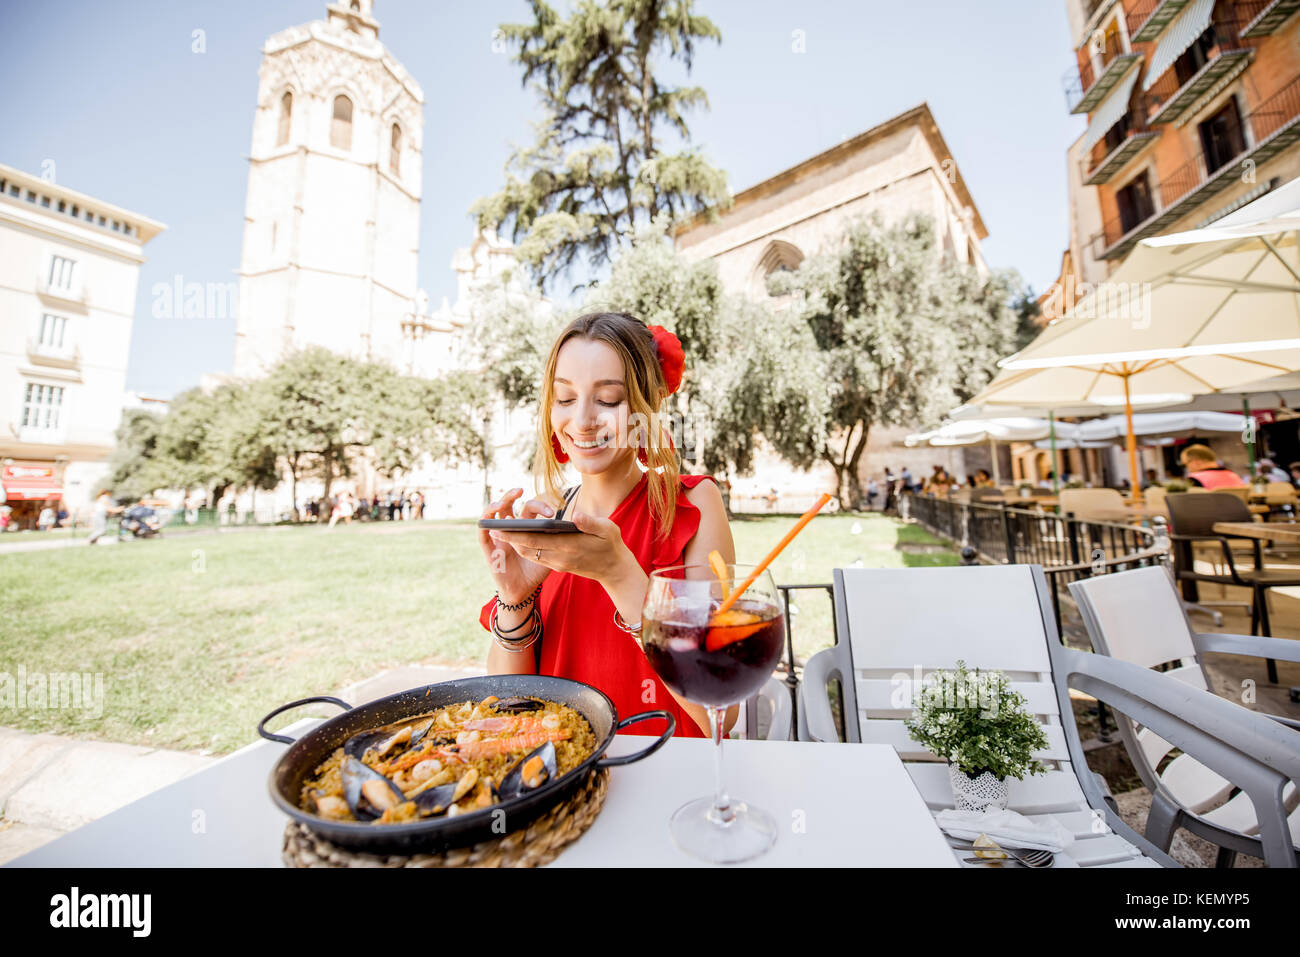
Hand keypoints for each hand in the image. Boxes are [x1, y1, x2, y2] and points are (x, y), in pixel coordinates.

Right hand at [479, 488, 553, 602]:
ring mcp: (497, 536)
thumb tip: (572, 527)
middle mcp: (509, 528)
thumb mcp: (550, 554)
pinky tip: (492, 520)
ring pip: (492, 513)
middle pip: (508, 504)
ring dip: (495, 504)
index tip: (551, 512)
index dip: (538, 506)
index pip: (529, 508)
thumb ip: (556, 540)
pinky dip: (486, 524)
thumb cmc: (536, 571)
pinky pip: (483, 532)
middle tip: (520, 490)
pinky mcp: (488, 548)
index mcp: (525, 526)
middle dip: (511, 494)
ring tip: (501, 502)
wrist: (522, 591)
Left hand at [487, 508, 638, 589]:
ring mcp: (559, 563)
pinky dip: (526, 548)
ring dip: (516, 544)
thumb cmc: (612, 545)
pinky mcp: (559, 566)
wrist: (615, 570)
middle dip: (510, 539)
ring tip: (502, 532)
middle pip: (529, 548)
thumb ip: (591, 523)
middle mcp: (560, 558)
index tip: (500, 527)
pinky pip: (538, 557)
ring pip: (531, 554)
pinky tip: (519, 539)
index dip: (516, 534)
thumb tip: (577, 516)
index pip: (536, 540)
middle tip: (493, 528)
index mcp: (569, 547)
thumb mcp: (608, 530)